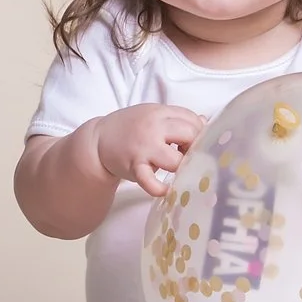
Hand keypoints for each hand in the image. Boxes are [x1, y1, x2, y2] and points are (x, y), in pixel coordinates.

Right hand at [90, 104, 204, 196]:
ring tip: (177, 169)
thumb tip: (204, 121)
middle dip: (194, 148)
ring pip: (176, 160)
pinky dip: (160, 189)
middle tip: (186, 155)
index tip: (191, 142)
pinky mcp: (134, 166)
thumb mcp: (152, 115)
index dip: (198, 132)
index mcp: (159, 112)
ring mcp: (144, 147)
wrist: (98, 140)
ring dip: (181, 167)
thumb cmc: (130, 128)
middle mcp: (153, 127)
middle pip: (189, 135)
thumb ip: (176, 118)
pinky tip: (166, 189)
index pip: (191, 119)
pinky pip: (151, 181)